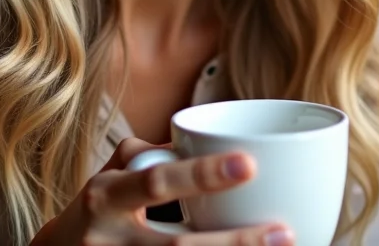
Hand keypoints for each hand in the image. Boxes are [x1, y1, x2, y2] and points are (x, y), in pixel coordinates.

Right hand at [31, 137, 293, 245]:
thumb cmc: (96, 207)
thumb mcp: (110, 173)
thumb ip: (153, 155)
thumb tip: (208, 142)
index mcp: (107, 196)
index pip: (157, 182)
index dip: (202, 174)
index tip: (249, 163)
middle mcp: (111, 239)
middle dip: (234, 245)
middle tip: (283, 232)